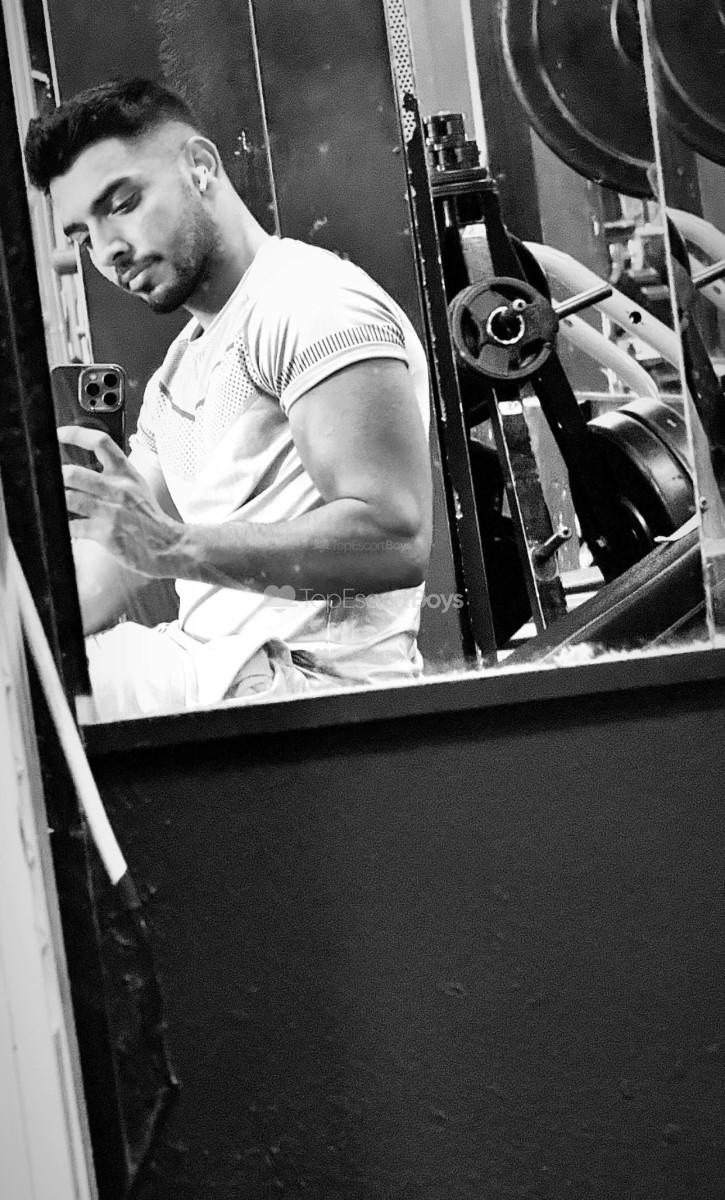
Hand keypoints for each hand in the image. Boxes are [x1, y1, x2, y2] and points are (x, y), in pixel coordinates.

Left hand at [59, 426, 181, 576]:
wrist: (170, 546)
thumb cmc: (150, 519)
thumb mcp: (137, 487)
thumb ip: (114, 475)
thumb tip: (82, 471)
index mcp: (126, 473)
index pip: (101, 442)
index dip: (75, 434)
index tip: (60, 434)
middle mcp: (119, 489)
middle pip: (75, 473)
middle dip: (57, 476)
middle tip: (51, 479)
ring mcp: (112, 511)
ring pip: (70, 498)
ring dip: (57, 501)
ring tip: (56, 503)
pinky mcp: (106, 533)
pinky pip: (74, 527)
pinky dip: (65, 527)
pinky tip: (67, 527)